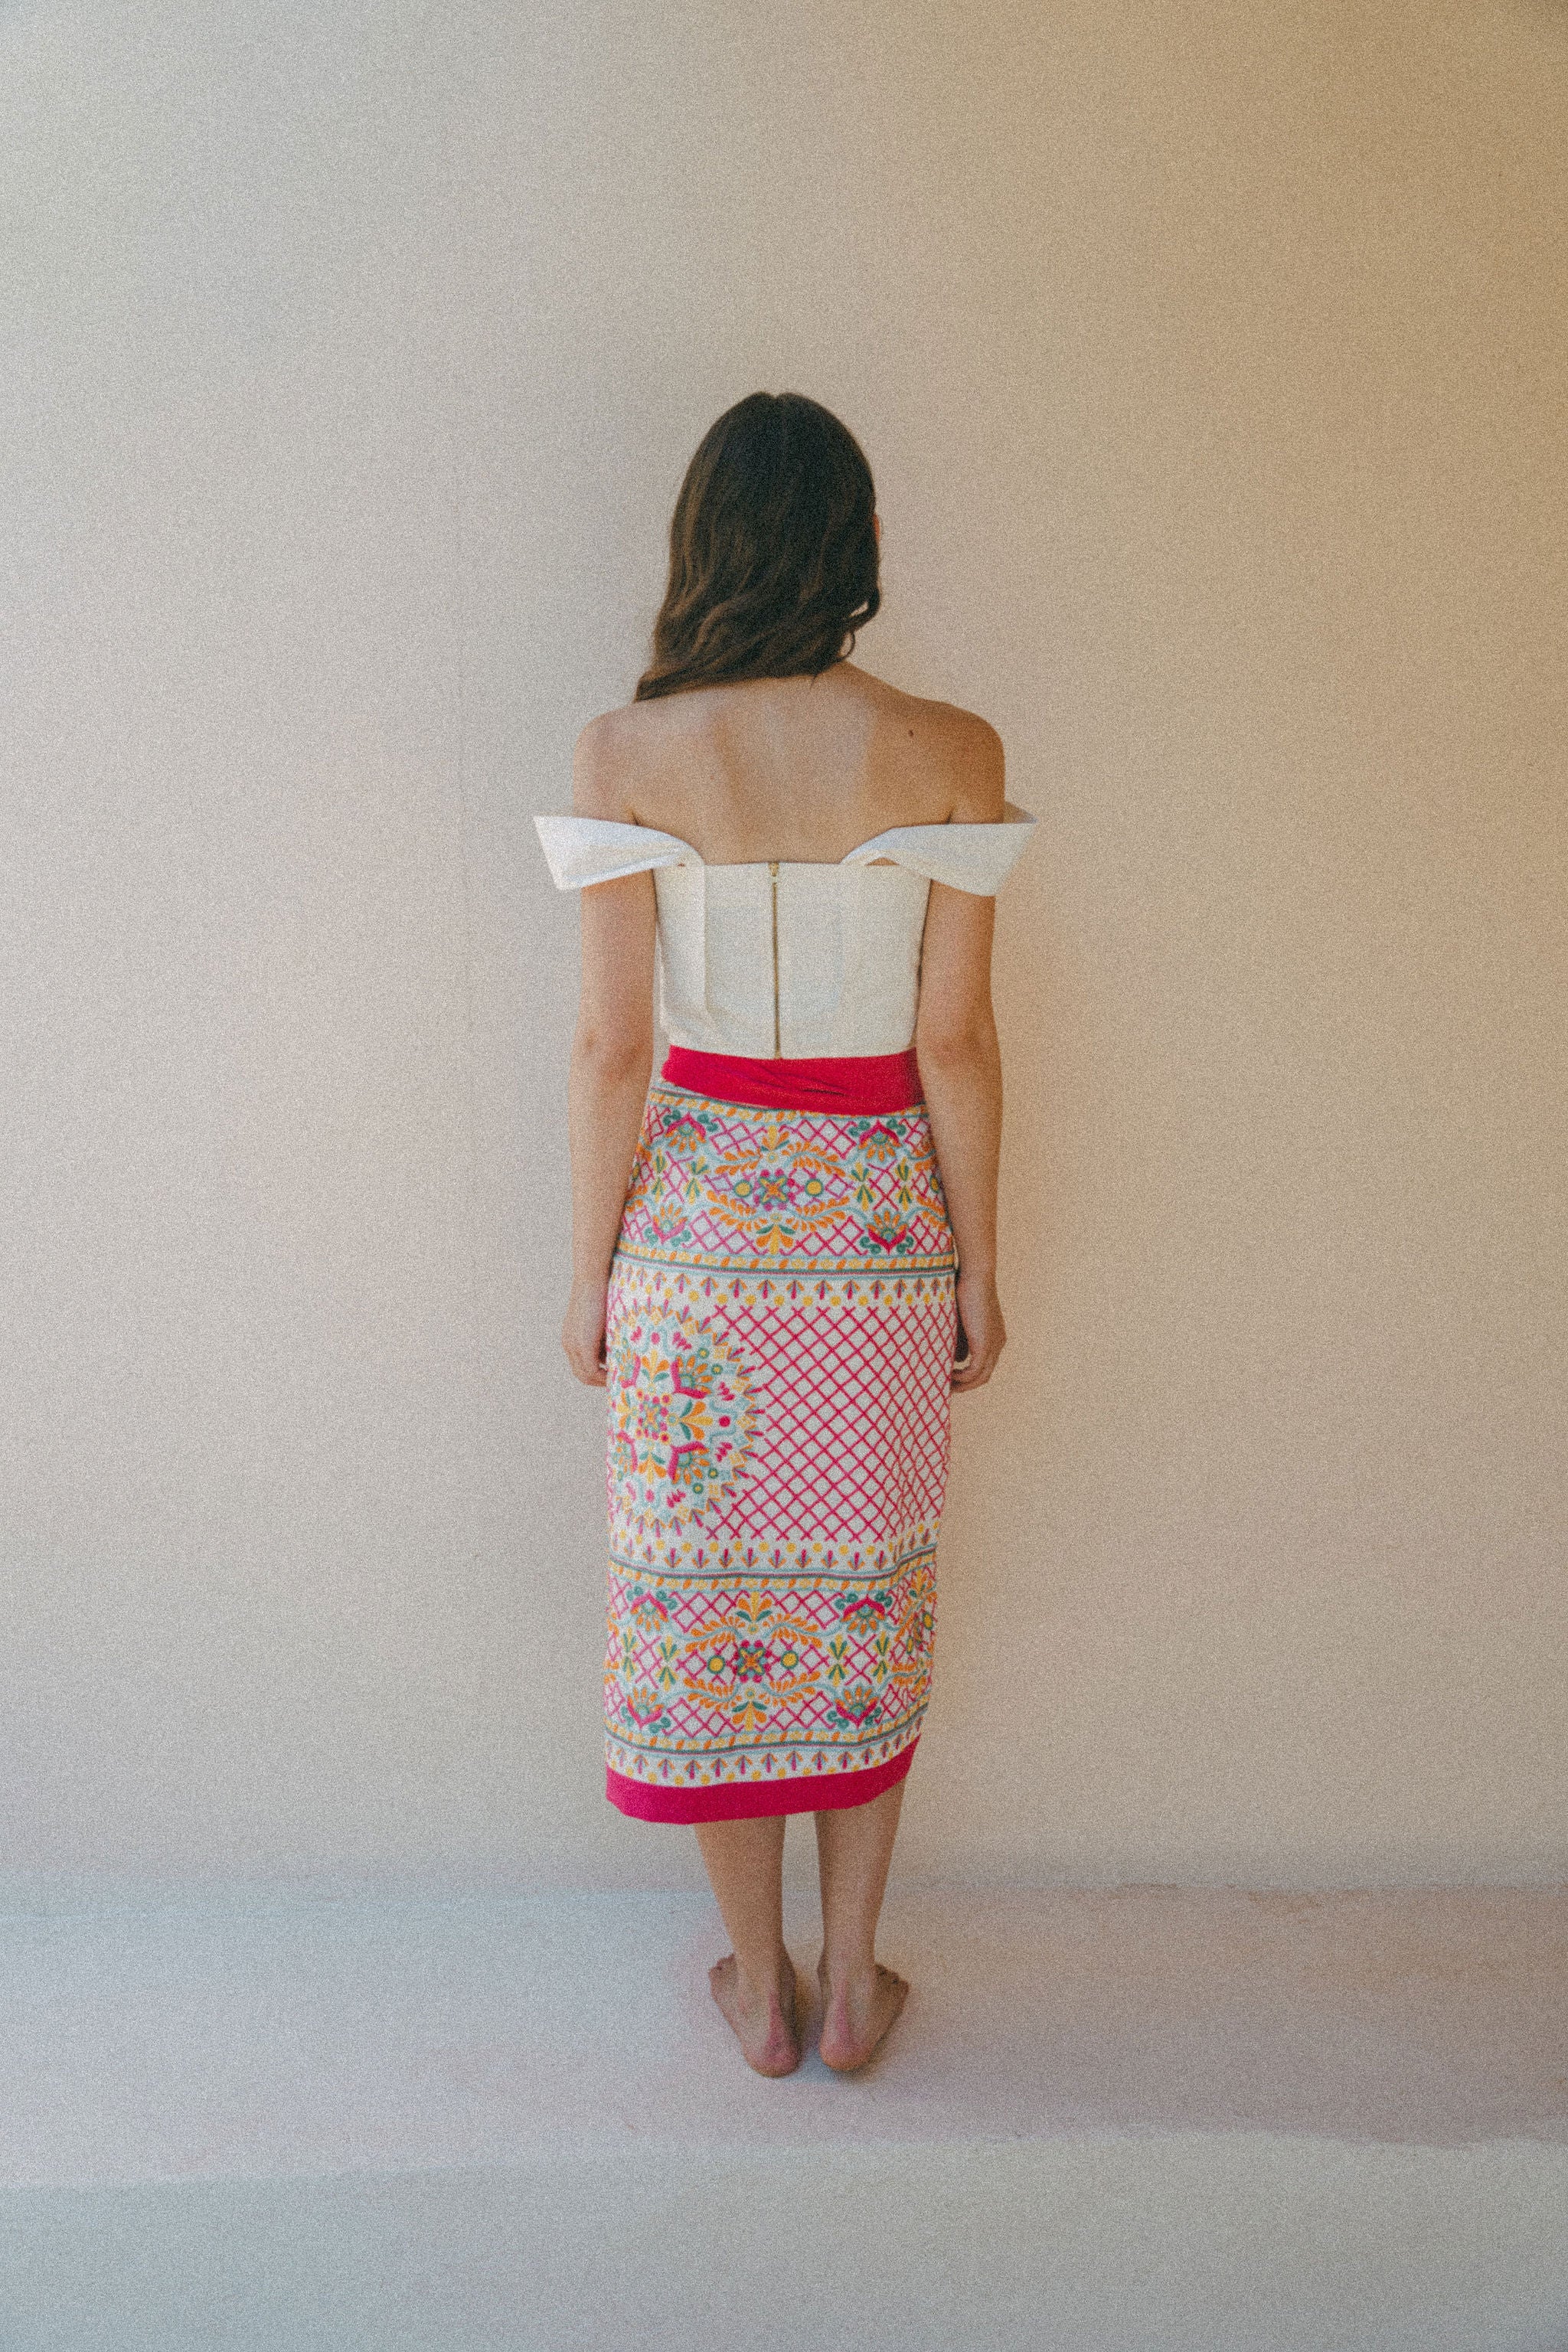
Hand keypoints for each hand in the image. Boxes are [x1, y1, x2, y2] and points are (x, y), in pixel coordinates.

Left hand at [562, 1276, 609, 1385]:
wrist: (592, 1279)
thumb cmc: (601, 1293)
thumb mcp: (602, 1319)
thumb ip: (604, 1335)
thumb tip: (618, 1348)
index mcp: (571, 1338)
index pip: (581, 1365)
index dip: (596, 1373)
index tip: (613, 1374)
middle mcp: (569, 1344)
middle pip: (581, 1374)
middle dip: (599, 1380)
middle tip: (618, 1381)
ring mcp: (574, 1345)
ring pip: (585, 1375)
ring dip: (602, 1380)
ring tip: (620, 1379)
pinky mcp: (583, 1345)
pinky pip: (592, 1370)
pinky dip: (604, 1376)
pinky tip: (617, 1374)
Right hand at [951, 1270, 1004, 1391]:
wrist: (975, 1276)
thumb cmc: (965, 1290)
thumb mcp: (961, 1321)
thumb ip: (960, 1341)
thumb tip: (957, 1360)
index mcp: (995, 1336)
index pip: (985, 1364)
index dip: (968, 1374)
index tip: (950, 1377)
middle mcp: (998, 1343)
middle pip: (985, 1375)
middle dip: (966, 1384)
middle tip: (947, 1387)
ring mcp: (994, 1345)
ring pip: (981, 1377)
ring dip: (963, 1385)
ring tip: (945, 1386)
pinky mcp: (985, 1345)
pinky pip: (974, 1372)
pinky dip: (961, 1378)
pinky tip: (948, 1376)